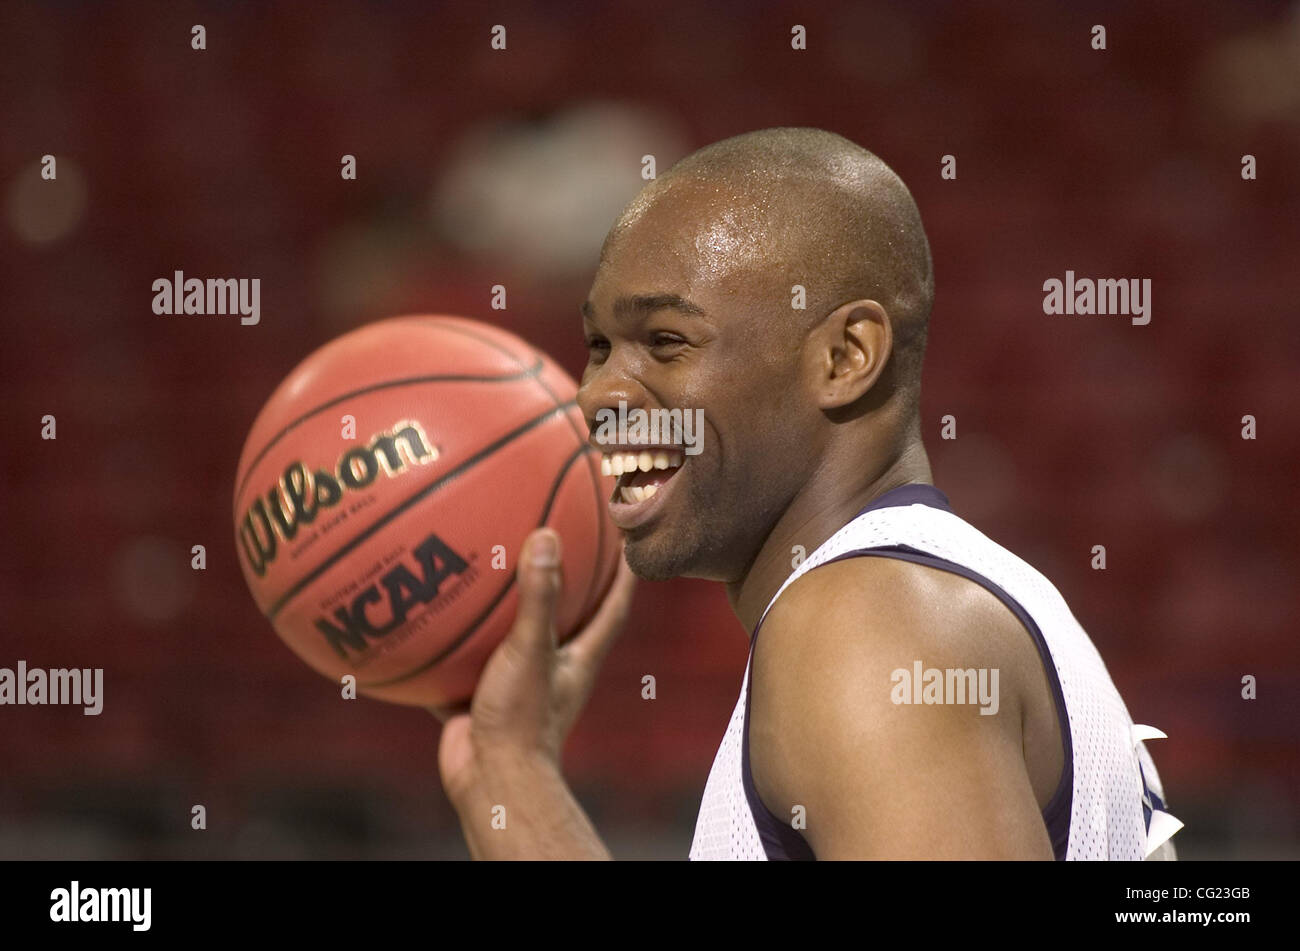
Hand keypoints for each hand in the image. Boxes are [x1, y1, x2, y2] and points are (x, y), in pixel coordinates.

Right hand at [431, 528, 636, 807]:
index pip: (614, 605)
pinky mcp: (480, 699)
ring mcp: (517, 685)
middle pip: (569, 615)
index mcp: (579, 656)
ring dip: (502, 609)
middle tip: (558, 541)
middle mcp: (553, 668)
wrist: (488, 782)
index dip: (624, 571)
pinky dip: (450, 642)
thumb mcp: (530, 650)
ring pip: (512, 638)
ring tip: (485, 568)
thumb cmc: (522, 720)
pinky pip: (463, 663)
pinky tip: (426, 615)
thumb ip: (538, 597)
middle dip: (567, 581)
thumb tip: (546, 536)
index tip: (628, 538)